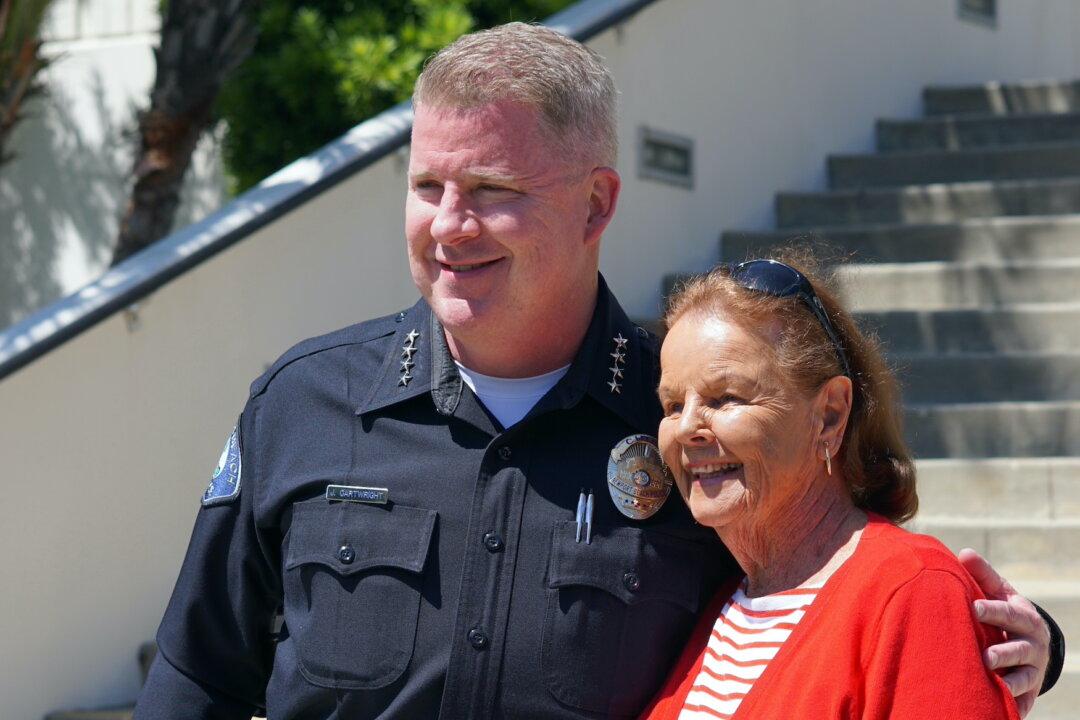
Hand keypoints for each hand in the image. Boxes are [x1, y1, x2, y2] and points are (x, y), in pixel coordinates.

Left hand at [958, 548, 1049, 717]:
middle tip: (985, 656)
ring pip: (1023, 677)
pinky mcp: (1028, 692)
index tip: (974, 608)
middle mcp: (1033, 644)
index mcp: (1025, 617)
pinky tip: (999, 706)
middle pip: (1019, 648)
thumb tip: (964, 553)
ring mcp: (1032, 670)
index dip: (993, 611)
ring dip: (1009, 682)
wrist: (1029, 643)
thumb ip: (983, 575)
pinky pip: (1022, 701)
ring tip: (991, 682)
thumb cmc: (1004, 611)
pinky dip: (1014, 704)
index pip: (1009, 613)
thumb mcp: (998, 592)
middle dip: (1003, 652)